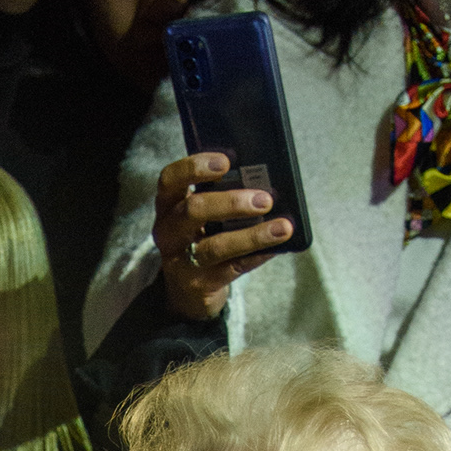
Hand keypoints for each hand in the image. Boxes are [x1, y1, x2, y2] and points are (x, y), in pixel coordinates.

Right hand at [153, 151, 292, 322]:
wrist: (187, 288)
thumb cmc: (201, 235)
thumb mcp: (201, 212)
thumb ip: (219, 193)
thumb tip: (264, 179)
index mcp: (168, 205)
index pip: (170, 180)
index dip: (195, 168)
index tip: (226, 162)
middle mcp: (168, 233)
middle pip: (193, 211)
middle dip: (231, 203)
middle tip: (264, 200)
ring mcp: (181, 262)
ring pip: (215, 246)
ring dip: (252, 236)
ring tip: (282, 228)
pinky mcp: (198, 285)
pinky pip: (232, 268)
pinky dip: (257, 256)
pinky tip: (276, 246)